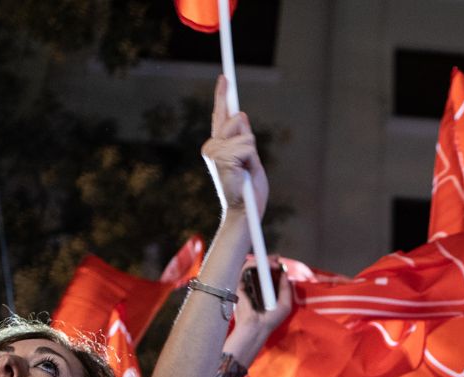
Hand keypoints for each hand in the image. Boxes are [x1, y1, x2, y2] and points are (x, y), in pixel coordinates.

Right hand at [202, 74, 267, 216]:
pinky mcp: (222, 157)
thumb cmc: (248, 191)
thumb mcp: (250, 159)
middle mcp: (211, 146)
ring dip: (251, 153)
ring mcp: (214, 151)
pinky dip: (252, 159)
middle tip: (246, 164)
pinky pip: (248, 145)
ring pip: (245, 134)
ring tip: (245, 171)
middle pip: (237, 119)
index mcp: (217, 146)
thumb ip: (244, 139)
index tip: (224, 77)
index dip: (222, 94)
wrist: (243, 212)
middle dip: (247, 138)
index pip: (220, 115)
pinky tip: (243, 173)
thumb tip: (242, 116)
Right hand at [228, 260, 294, 355]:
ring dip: (263, 261)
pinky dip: (255, 264)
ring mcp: (248, 284)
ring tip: (273, 262)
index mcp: (266, 291)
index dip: (274, 266)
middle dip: (269, 260)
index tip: (280, 262)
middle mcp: (256, 286)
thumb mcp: (285, 304)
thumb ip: (286, 289)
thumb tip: (285, 274)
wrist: (257, 326)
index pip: (268, 274)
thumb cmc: (271, 319)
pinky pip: (245, 269)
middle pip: (260, 267)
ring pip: (252, 265)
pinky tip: (265, 265)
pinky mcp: (240, 284)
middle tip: (276, 258)